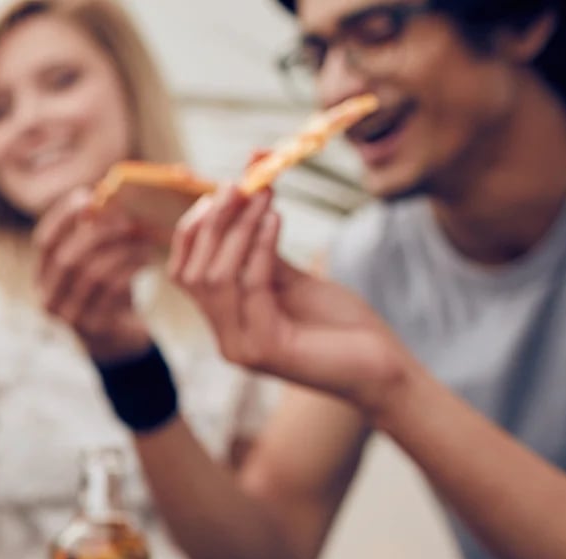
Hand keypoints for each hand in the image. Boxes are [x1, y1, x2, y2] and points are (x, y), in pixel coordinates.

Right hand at [33, 189, 156, 360]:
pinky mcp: (94, 326)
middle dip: (98, 232)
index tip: (88, 196)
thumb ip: (97, 232)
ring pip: (91, 273)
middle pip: (67, 257)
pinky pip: (112, 291)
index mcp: (43, 276)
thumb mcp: (97, 260)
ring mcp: (69, 316)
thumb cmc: (109, 288)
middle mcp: (48, 297)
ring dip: (120, 250)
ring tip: (143, 239)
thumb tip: (116, 192)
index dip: (63, 217)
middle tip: (127, 218)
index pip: (44, 241)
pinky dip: (131, 268)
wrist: (118, 337)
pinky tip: (147, 259)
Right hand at [169, 186, 415, 415]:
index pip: (184, 274)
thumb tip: (249, 190)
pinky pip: (252, 287)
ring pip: (216, 278)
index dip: (193, 230)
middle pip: (193, 273)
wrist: (380, 366)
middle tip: (240, 185)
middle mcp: (225, 338)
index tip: (219, 191)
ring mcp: (241, 347)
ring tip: (264, 196)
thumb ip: (263, 247)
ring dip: (238, 229)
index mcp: (226, 322)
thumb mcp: (293, 279)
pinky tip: (277, 219)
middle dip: (213, 223)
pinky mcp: (265, 350)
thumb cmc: (340, 324)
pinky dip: (261, 247)